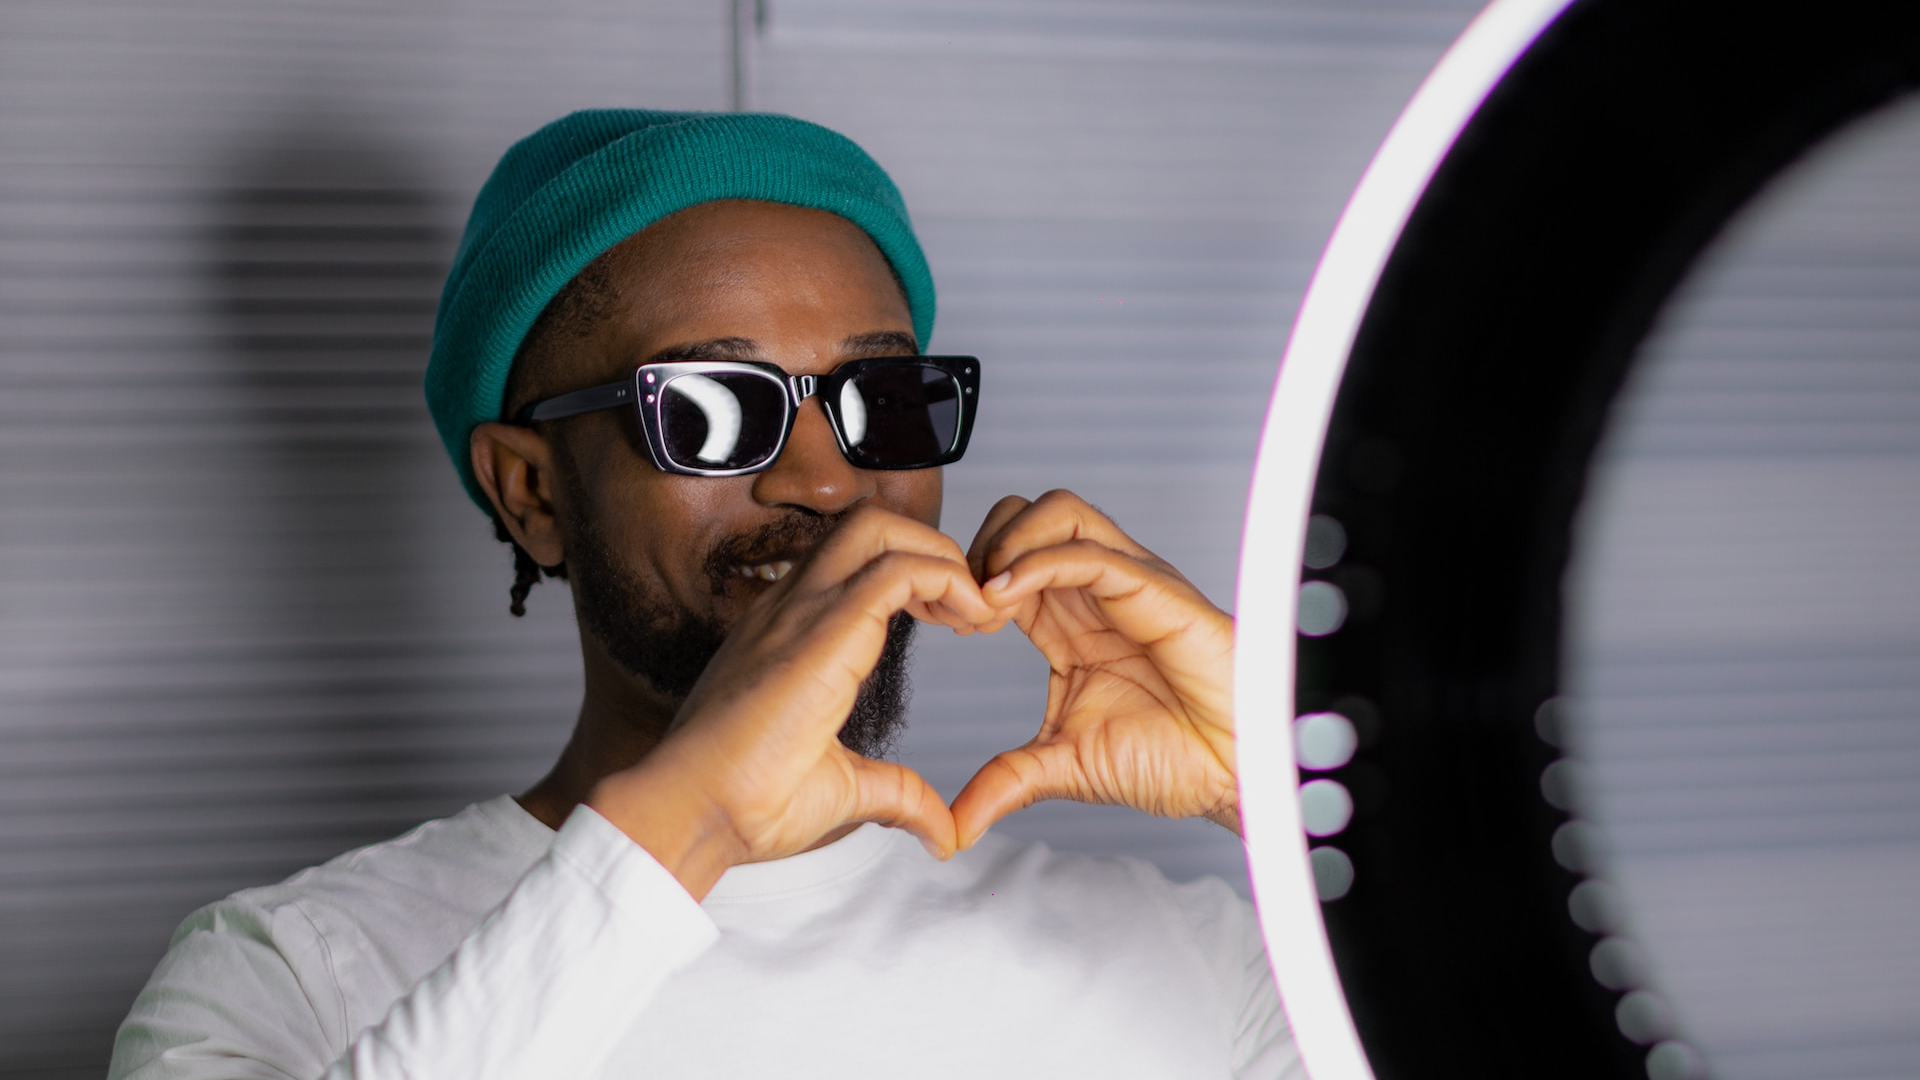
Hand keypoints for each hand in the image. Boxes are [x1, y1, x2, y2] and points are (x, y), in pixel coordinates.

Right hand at [589, 507, 1008, 897]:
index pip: (856, 562)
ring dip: (942, 557)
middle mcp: (792, 608)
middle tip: (972, 608)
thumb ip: (897, 795)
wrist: (692, 812)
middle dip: (935, 547)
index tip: (955, 623)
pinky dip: (948, 579)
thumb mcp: (843, 789)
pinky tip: (970, 623)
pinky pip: (897, 568)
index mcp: (790, 633)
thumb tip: (941, 832)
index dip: (917, 575)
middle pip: (870, 524)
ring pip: (881, 527)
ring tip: (975, 613)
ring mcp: (801, 612)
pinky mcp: (823, 631)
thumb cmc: (743, 804)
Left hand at [948, 490, 1238, 847]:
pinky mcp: (1154, 590)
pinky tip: (1005, 600)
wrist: (1231, 773)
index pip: (1006, 557)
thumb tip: (953, 827)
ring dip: (1008, 542)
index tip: (954, 628)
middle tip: (967, 609)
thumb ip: (1005, 783)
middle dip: (980, 546)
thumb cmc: (1170, 759)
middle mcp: (1095, 591)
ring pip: (1058, 511)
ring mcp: (1127, 583)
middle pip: (1025, 513)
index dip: (968, 578)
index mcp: (1070, 621)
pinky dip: (1036, 563)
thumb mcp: (1062, 767)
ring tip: (987, 598)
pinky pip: (1088, 551)